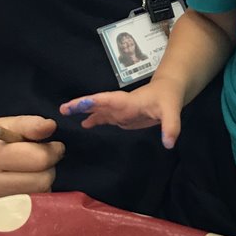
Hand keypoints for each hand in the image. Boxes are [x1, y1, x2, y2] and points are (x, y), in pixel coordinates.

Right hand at [0, 115, 63, 203]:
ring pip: (40, 196)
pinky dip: (35, 196)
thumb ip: (30, 124)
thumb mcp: (7, 124)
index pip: (38, 159)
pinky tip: (25, 186)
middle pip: (42, 181)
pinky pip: (32, 209)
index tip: (54, 147)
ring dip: (43, 183)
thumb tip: (50, 126)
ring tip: (31, 173)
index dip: (53, 151)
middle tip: (42, 161)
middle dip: (49, 168)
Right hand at [60, 82, 183, 148]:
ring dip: (84, 112)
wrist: (169, 91)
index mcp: (128, 101)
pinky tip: (85, 124)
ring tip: (66, 115)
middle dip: (81, 105)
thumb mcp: (173, 112)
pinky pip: (105, 117)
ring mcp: (120, 111)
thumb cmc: (169, 98)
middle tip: (63, 109)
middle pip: (98, 104)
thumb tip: (168, 144)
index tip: (78, 104)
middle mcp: (120, 105)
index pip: (108, 100)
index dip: (93, 102)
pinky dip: (94, 119)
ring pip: (99, 111)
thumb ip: (171, 127)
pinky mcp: (123, 117)